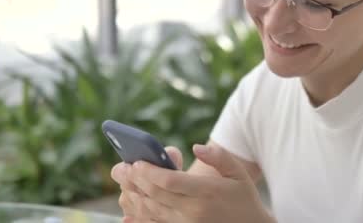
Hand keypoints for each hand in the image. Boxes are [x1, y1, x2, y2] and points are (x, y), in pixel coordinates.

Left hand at [113, 144, 273, 222]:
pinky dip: (139, 217)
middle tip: (121, 168)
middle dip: (135, 180)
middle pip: (155, 195)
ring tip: (123, 183)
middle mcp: (194, 211)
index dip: (150, 172)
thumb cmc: (242, 196)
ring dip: (134, 197)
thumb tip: (197, 147)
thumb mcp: (239, 173)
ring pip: (151, 211)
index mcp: (207, 192)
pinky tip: (129, 209)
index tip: (137, 162)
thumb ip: (219, 156)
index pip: (170, 182)